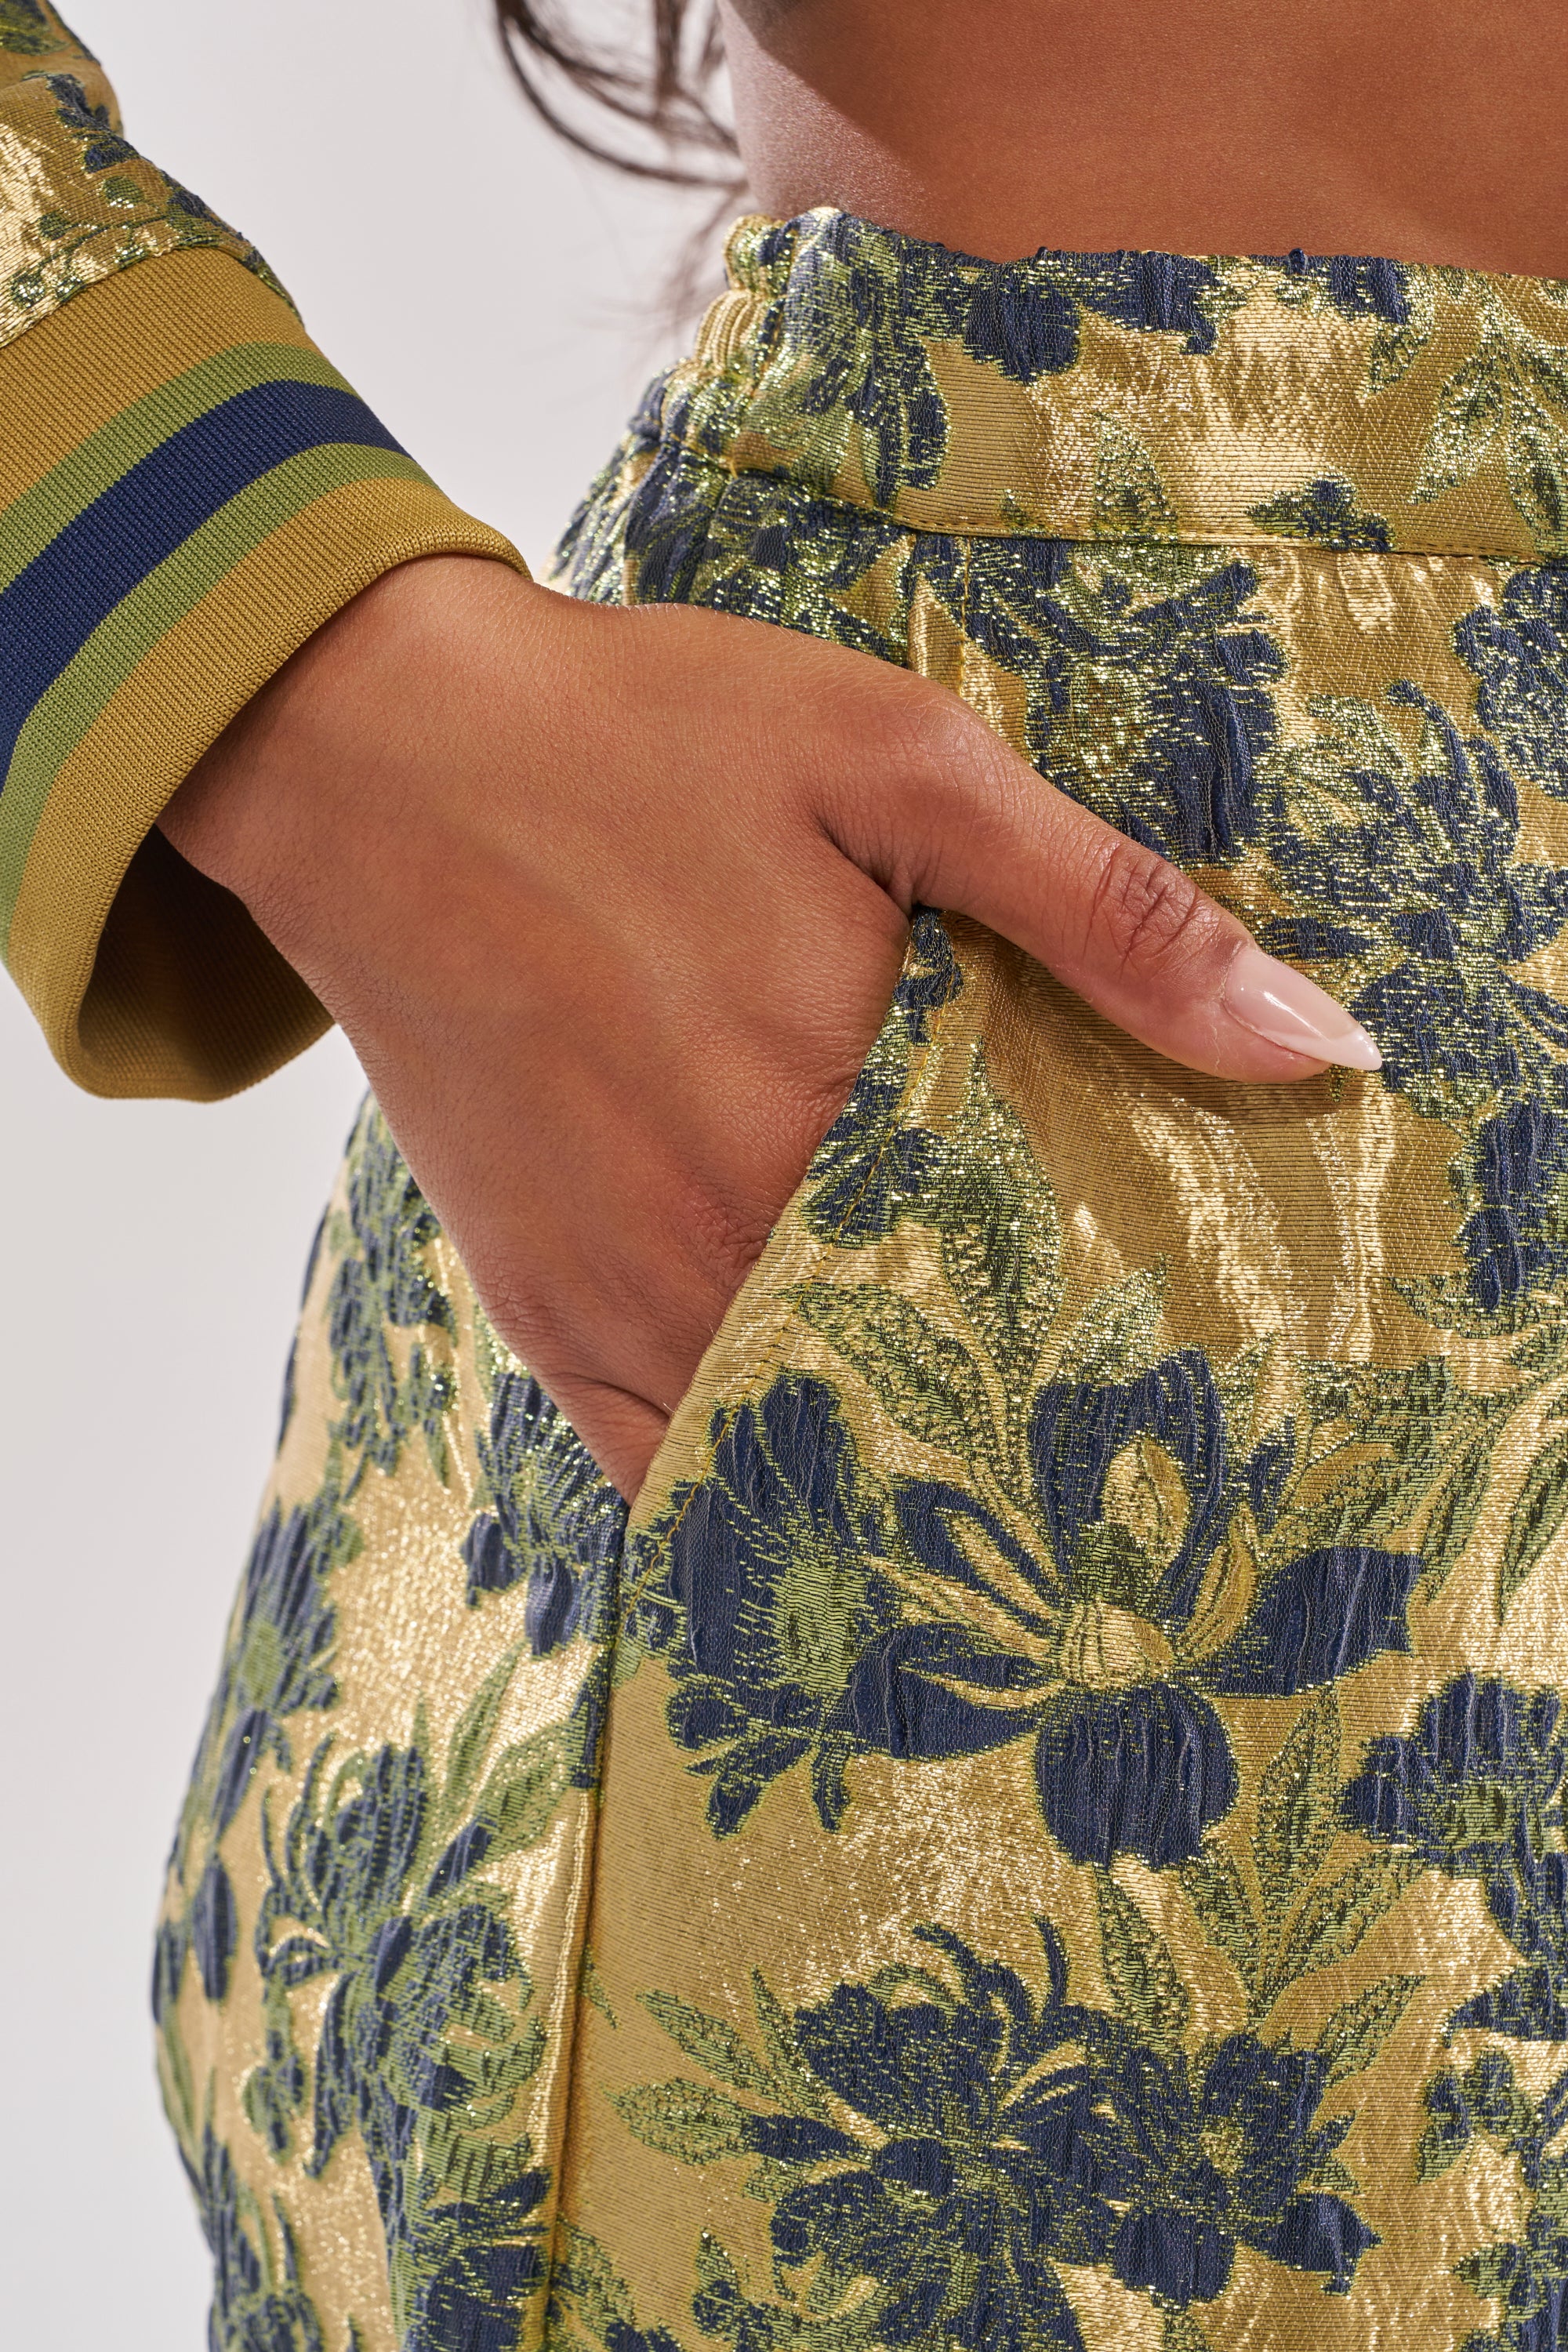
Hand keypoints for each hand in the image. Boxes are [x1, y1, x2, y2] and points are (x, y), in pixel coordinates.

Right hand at [159, 557, 1376, 1499]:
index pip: (1038, 1306)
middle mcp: (722, 1248)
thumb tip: (1314, 1042)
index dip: (1124, 1348)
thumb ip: (1107, 914)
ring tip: (984, 1462)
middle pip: (924, 1400)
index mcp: (836, 1124)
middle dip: (1022, 1422)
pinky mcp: (537, 1305)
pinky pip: (655, 1462)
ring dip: (894, 1466)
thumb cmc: (641, 740)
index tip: (1188, 1365)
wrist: (377, 752)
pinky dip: (746, 1484)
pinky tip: (819, 1464)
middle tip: (1106, 1425)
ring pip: (796, 1453)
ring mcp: (616, 1298)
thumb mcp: (901, 764)